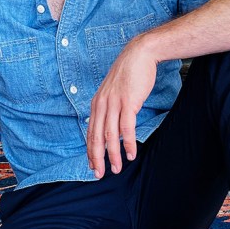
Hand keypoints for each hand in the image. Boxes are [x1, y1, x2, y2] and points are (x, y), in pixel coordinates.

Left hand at [87, 40, 157, 177]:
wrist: (139, 54)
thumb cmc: (129, 74)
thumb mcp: (113, 91)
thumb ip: (109, 108)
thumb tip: (111, 127)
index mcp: (97, 103)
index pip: (90, 132)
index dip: (90, 151)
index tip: (92, 166)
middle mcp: (102, 104)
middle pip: (96, 137)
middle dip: (97, 158)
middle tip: (99, 174)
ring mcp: (114, 103)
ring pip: (110, 136)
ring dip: (113, 155)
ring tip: (117, 169)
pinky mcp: (128, 102)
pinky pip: (126, 128)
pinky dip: (128, 143)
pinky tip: (131, 154)